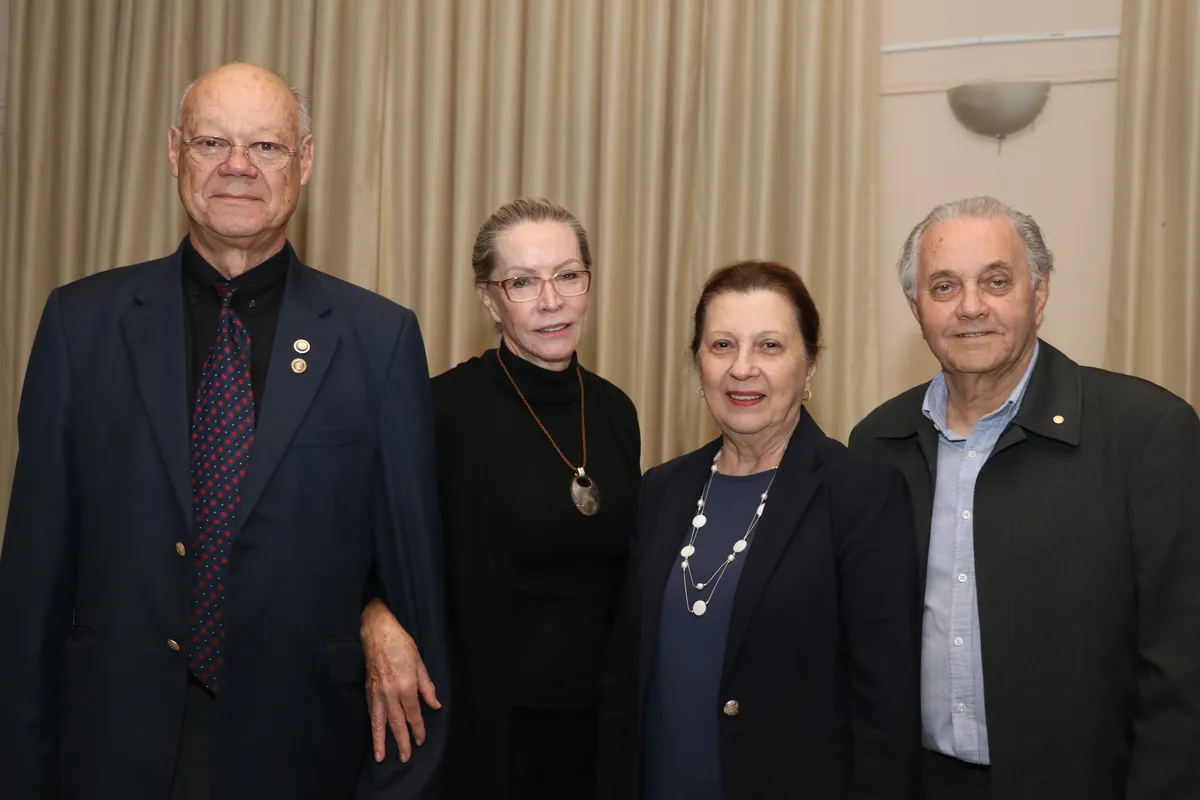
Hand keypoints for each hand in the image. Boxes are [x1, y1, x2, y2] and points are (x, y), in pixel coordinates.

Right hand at [360, 598, 441, 762]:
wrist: (377, 633)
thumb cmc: (401, 644)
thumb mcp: (420, 662)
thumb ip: (427, 687)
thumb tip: (435, 704)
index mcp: (405, 686)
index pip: (413, 714)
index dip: (418, 728)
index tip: (421, 740)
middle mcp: (390, 693)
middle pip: (396, 723)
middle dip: (402, 741)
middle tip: (406, 758)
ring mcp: (377, 693)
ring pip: (379, 722)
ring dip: (380, 741)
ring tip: (381, 757)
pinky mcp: (368, 690)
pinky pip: (372, 712)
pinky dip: (374, 725)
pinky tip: (375, 734)